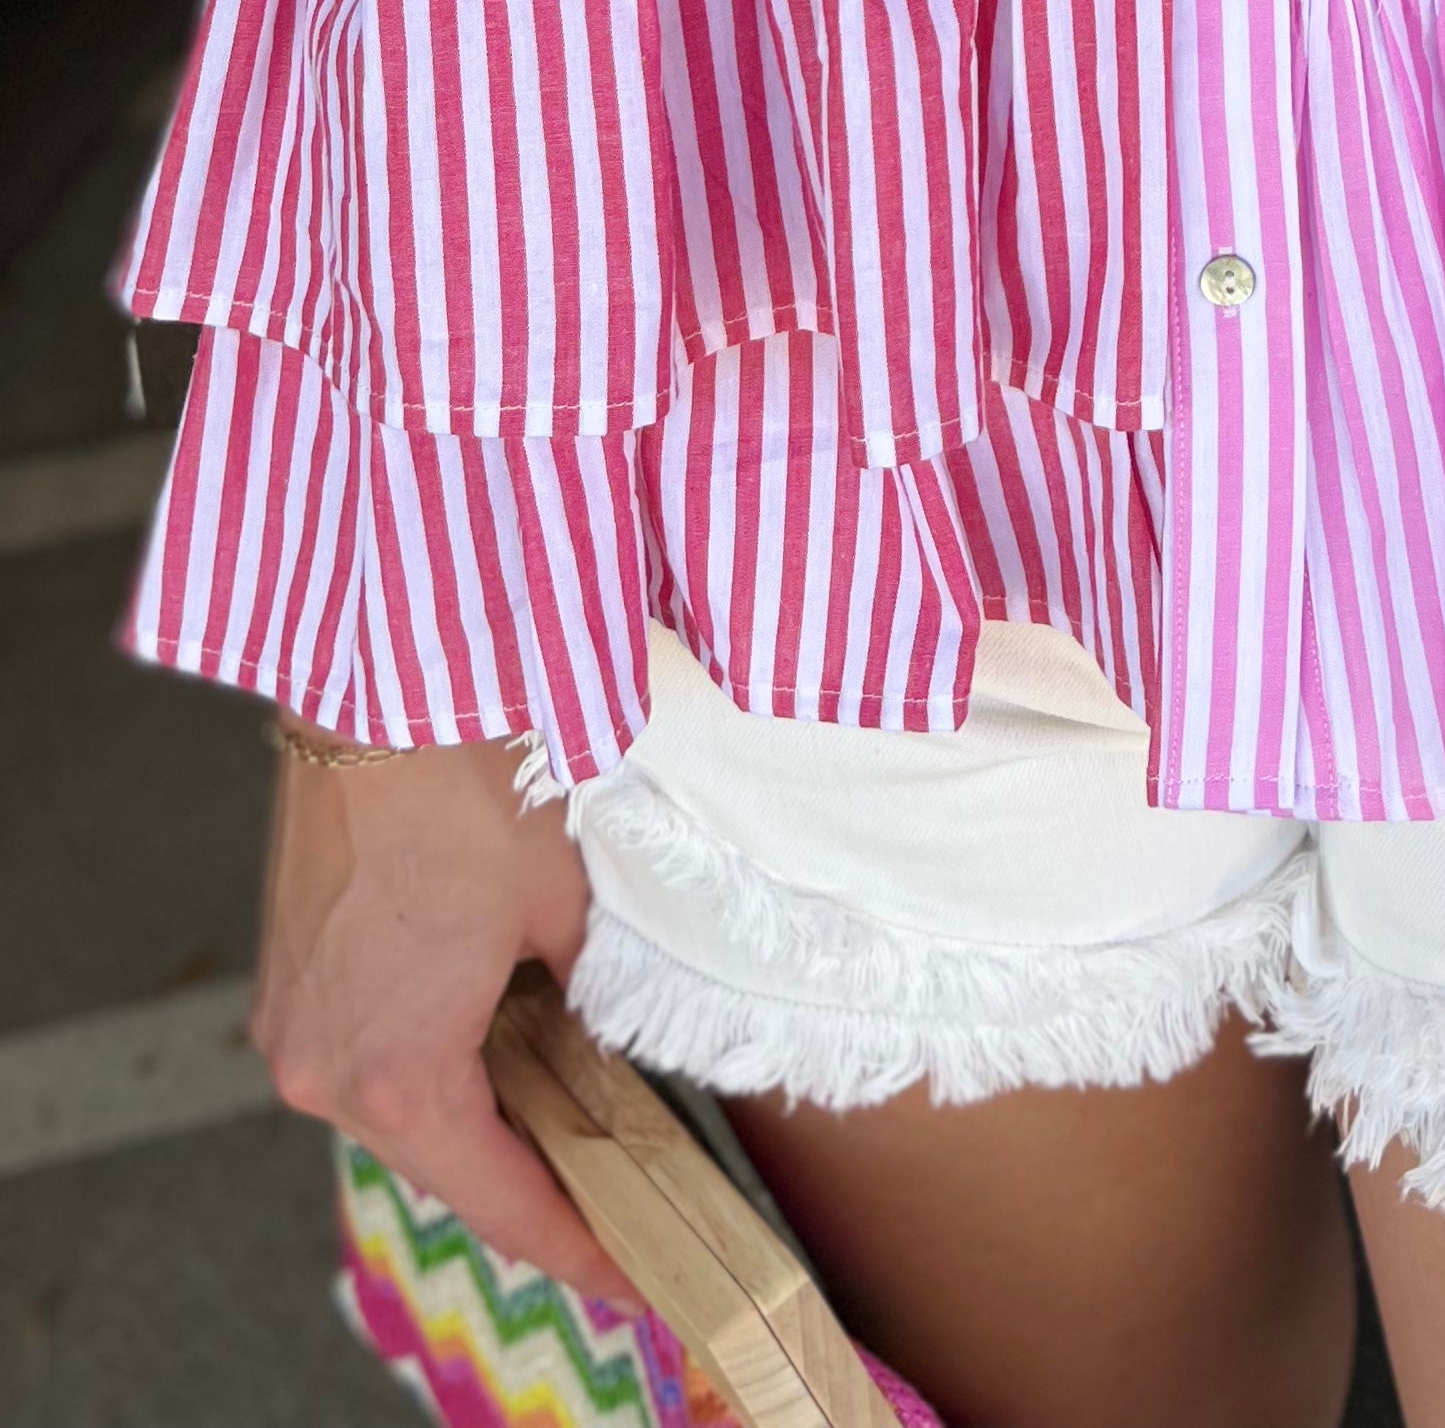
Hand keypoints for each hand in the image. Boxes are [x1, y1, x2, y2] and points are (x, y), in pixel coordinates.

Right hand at [253, 725, 622, 1302]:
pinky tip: (498, 1049)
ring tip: (569, 1127)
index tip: (635, 1275)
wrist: (381, 687)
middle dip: (534, 1184)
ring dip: (480, 1119)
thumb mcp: (563, 908)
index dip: (578, 1244)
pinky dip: (436, 1067)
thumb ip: (585, 992)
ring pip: (405, 1111)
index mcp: (396, 1079)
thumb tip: (605, 1029)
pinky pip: (371, 1058)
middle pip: (446, 1164)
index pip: (503, 1202)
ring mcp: (294, 1028)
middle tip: (616, 1203)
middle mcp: (323, 1075)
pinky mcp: (291, 980)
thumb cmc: (471, 790)